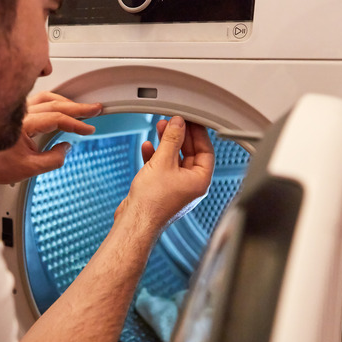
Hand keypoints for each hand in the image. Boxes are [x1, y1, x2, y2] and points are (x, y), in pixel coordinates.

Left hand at [0, 92, 101, 183]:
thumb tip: (65, 149)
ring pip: (47, 98)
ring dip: (66, 102)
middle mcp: (20, 112)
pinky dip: (53, 102)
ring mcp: (17, 110)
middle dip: (78, 107)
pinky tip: (60, 106)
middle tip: (95, 109)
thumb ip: (52, 160)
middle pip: (55, 103)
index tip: (89, 128)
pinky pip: (38, 101)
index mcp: (24, 124)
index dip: (76, 123)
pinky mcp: (15, 113)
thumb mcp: (28, 169)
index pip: (57, 118)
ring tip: (81, 108)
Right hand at [116, 116, 214, 237]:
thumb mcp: (163, 162)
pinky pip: (162, 168)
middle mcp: (191, 185)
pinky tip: (148, 147)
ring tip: (159, 128)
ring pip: (174, 159)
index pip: (206, 150)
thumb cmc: (152, 202)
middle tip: (173, 121)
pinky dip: (155, 156)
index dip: (198, 132)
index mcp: (200, 180)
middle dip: (180, 136)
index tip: (190, 120)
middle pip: (190, 153)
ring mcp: (176, 188)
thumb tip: (178, 124)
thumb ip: (171, 140)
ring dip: (166, 143)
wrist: (135, 221)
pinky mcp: (161, 189)